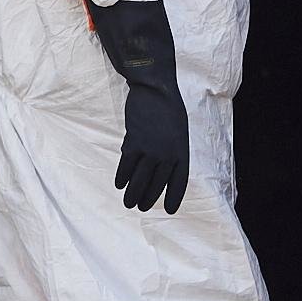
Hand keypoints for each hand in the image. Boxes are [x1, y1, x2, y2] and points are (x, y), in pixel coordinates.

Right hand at [87, 0, 192, 214]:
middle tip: (140, 207)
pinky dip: (122, 176)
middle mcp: (169, 154)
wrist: (155, 89)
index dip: (174, 196)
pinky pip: (126, 166)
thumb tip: (156, 166)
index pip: (179, 181)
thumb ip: (170, 150)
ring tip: (128, 203)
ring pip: (141, 179)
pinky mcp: (135, 142)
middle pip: (157, 183)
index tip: (169, 210)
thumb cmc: (168, 108)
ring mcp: (152, 149)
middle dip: (149, 197)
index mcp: (182, 151)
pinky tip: (119, 184)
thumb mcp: (178, 131)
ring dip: (133, 193)